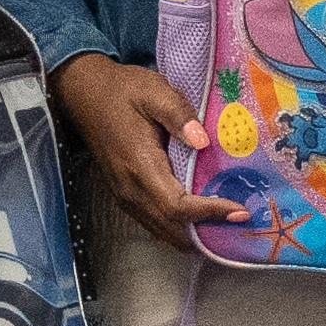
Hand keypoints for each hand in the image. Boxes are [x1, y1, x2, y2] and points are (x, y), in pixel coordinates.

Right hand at [53, 52, 229, 235]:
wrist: (85, 95)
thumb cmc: (122, 91)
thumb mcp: (154, 91)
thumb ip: (179, 115)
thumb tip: (204, 141)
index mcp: (139, 165)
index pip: (177, 205)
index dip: (209, 212)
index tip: (239, 209)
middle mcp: (130, 189)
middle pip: (171, 228)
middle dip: (206, 231)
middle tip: (240, 221)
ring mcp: (125, 195)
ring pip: (162, 231)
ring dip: (193, 234)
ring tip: (225, 225)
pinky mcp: (125, 195)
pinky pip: (153, 223)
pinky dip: (178, 228)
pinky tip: (199, 220)